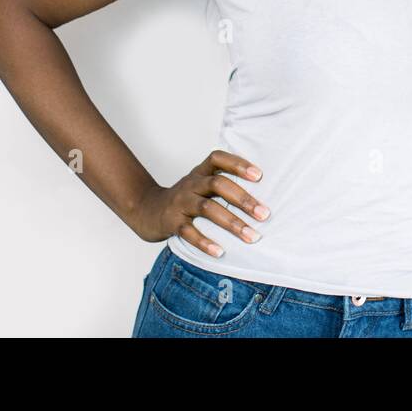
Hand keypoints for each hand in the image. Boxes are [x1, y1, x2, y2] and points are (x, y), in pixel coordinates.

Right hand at [129, 151, 270, 254]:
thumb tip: (263, 199)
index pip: (218, 158)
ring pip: (207, 209)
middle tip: (265, 214)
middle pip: (218, 184)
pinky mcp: (172, 222)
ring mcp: (181, 202)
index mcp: (201, 172)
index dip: (238, 163)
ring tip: (252, 236)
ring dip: (232, 223)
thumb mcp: (202, 184)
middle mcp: (191, 183)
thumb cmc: (186, 198)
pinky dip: (205, 242)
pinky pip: (189, 232)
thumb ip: (225, 185)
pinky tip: (220, 252)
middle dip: (243, 199)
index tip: (259, 175)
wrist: (147, 211)